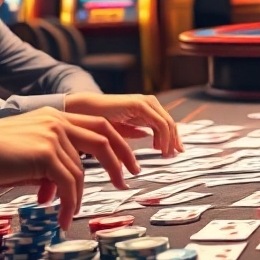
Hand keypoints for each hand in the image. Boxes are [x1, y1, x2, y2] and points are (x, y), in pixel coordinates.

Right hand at [0, 108, 140, 229]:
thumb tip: (66, 187)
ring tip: (69, 216)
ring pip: (80, 172)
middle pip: (103, 139)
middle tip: (126, 183)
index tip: (128, 163)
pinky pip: (68, 184)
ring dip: (77, 198)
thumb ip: (50, 163)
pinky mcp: (46, 152)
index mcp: (54, 116)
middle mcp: (57, 120)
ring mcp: (53, 134)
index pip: (98, 125)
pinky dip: (68, 205)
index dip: (118, 144)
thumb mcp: (26, 155)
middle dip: (120, 161)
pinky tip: (63, 219)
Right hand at [65, 93, 181, 156]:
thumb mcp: (122, 128)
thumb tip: (146, 135)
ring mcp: (145, 102)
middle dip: (174, 141)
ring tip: (165, 155)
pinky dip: (163, 137)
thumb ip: (135, 131)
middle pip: (170, 123)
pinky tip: (158, 148)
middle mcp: (148, 103)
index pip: (166, 123)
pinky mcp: (139, 105)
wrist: (85, 110)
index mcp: (145, 109)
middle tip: (173, 156)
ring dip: (169, 141)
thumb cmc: (100, 120)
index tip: (175, 152)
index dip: (173, 138)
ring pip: (167, 123)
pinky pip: (159, 123)